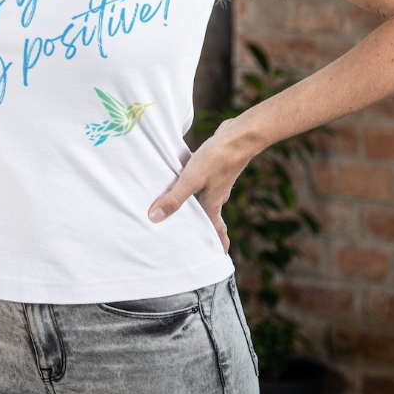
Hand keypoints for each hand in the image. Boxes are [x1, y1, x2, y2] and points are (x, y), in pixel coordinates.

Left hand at [146, 120, 251, 254]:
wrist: (239, 136)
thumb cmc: (216, 159)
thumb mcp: (191, 180)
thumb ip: (174, 199)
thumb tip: (154, 218)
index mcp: (213, 204)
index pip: (215, 230)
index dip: (218, 243)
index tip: (220, 256)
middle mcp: (217, 195)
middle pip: (209, 216)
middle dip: (203, 227)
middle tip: (195, 236)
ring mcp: (217, 181)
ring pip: (205, 197)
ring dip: (196, 205)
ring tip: (184, 209)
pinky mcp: (214, 167)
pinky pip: (202, 181)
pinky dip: (194, 186)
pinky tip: (185, 179)